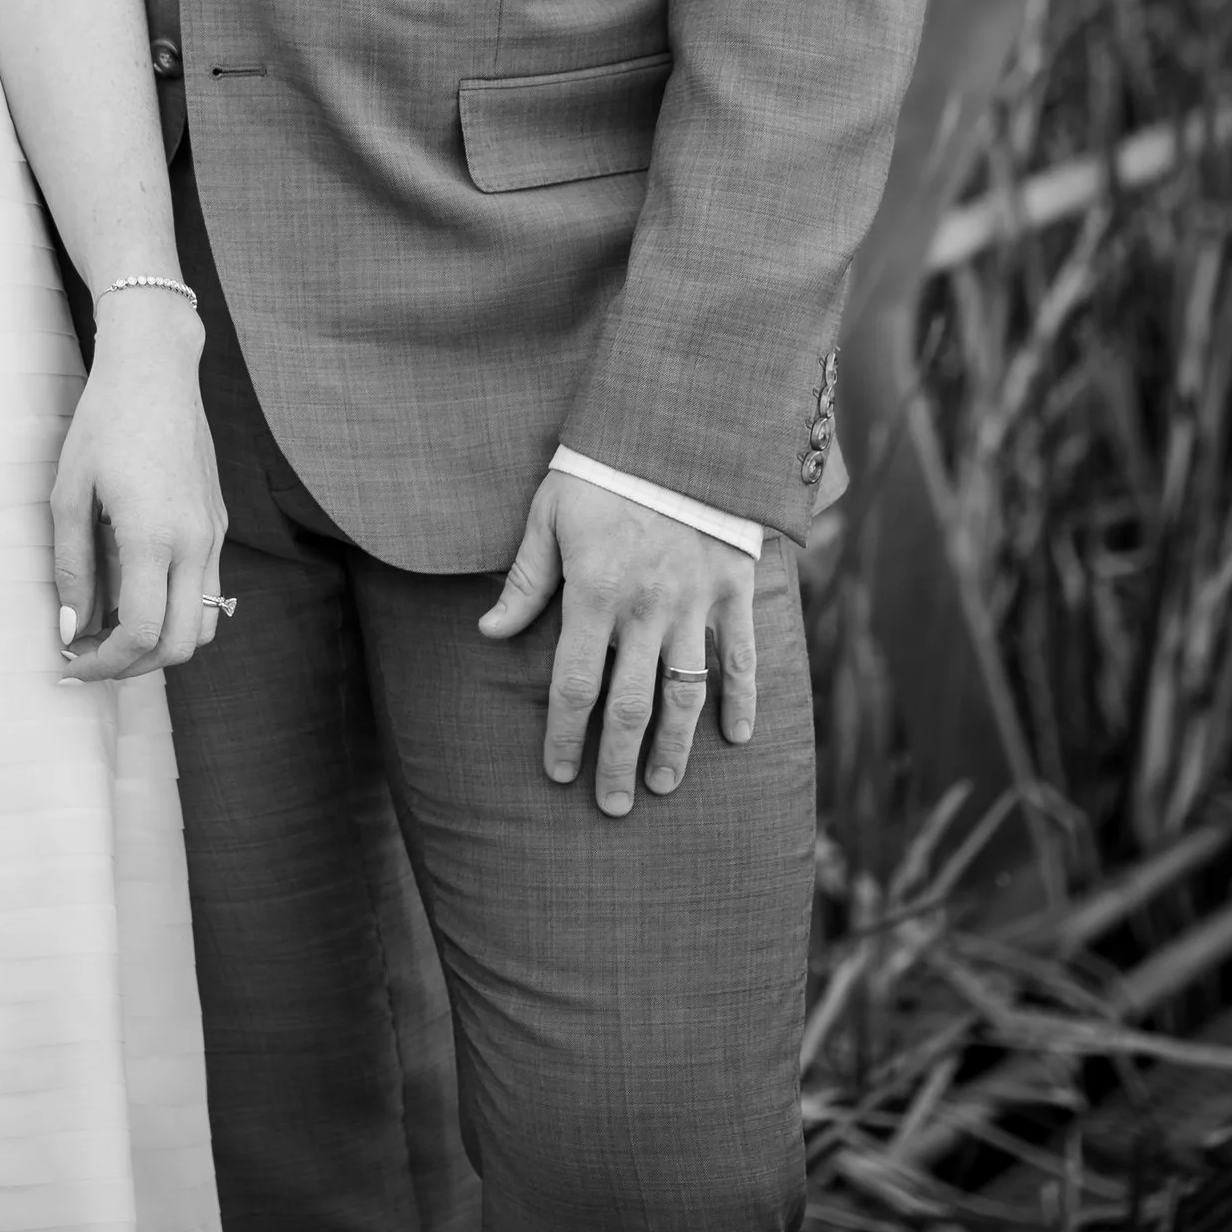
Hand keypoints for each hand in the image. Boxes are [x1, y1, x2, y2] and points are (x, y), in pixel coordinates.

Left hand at [51, 296, 226, 681]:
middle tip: (91, 659)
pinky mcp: (218, 523)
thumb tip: (70, 629)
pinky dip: (176, 611)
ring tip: (113, 632)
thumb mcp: (70, 493)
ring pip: (204, 624)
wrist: (156, 369)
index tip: (73, 665)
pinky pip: (207, 590)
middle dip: (135, 666)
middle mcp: (196, 542)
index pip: (142, 633)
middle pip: (183, 645)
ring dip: (162, 644)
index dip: (105, 663)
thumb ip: (71, 567)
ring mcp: (214, 533)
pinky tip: (135, 594)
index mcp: (154, 536)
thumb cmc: (104, 422)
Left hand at [478, 470, 756, 815]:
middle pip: (630, 706)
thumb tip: (489, 633)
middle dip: (618, 762)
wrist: (679, 426)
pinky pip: (740, 657)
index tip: (557, 773)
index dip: (564, 736)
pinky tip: (735, 740)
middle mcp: (646, 609)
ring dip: (675, 747)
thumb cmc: (601, 468)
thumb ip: (525, 580)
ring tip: (662, 786)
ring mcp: (695, 603)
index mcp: (594, 592)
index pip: (574, 686)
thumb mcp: (548, 514)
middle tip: (611, 806)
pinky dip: (741, 700)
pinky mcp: (733, 590)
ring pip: (686, 694)